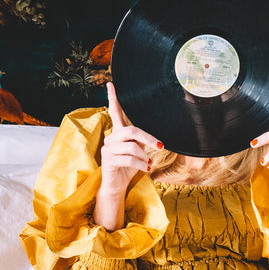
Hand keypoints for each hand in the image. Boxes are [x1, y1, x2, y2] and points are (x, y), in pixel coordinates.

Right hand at [95, 83, 161, 228]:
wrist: (117, 185)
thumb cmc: (129, 167)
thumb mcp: (138, 151)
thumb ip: (140, 141)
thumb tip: (154, 140)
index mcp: (118, 133)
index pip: (115, 112)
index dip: (112, 98)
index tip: (110, 84)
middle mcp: (111, 138)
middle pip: (131, 131)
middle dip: (148, 138)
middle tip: (161, 146)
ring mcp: (107, 149)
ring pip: (132, 147)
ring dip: (144, 157)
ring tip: (147, 164)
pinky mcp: (108, 160)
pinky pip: (129, 159)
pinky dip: (142, 164)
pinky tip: (145, 168)